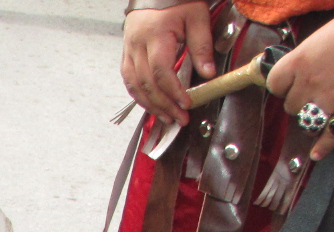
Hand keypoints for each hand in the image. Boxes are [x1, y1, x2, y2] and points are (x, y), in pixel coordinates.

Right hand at [122, 3, 216, 126]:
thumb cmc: (176, 1)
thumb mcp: (196, 17)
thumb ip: (202, 45)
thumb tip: (207, 73)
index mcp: (156, 35)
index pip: (161, 71)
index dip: (173, 91)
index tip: (186, 104)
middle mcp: (137, 46)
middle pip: (147, 84)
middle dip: (164, 105)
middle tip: (179, 118)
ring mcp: (128, 52)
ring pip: (135, 87)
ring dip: (151, 106)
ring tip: (167, 118)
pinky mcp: (126, 56)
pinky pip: (129, 82)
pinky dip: (140, 97)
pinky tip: (152, 106)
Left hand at [266, 8, 333, 161]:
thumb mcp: (321, 37)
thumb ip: (306, 57)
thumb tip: (298, 68)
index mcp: (299, 61)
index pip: (275, 85)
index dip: (283, 86)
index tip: (290, 84)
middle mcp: (309, 83)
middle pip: (291, 106)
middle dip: (300, 102)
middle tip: (313, 94)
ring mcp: (329, 99)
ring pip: (307, 122)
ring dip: (311, 119)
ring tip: (321, 112)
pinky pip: (331, 135)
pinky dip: (323, 147)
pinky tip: (317, 154)